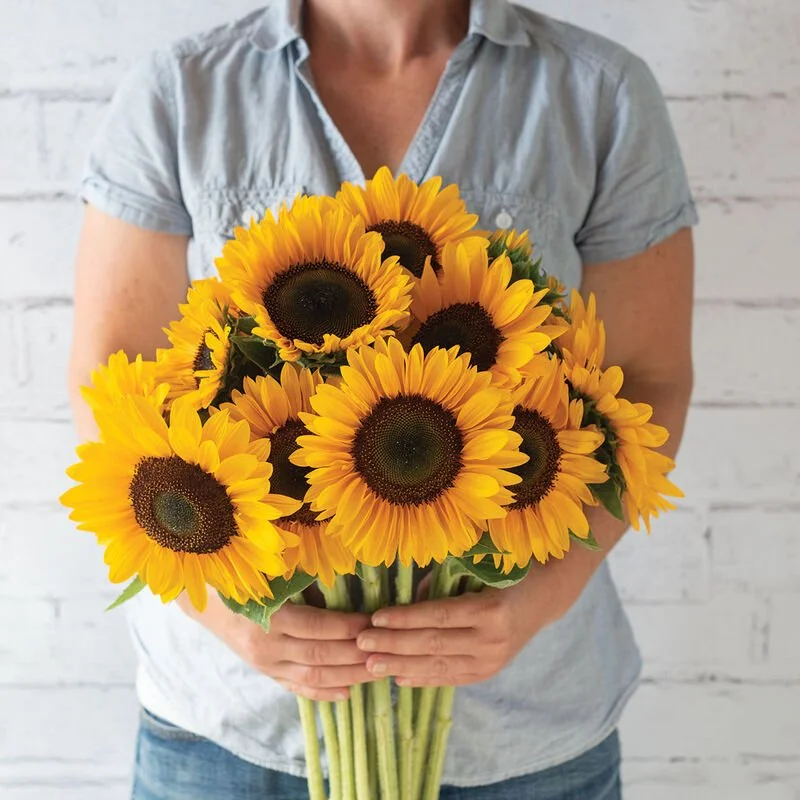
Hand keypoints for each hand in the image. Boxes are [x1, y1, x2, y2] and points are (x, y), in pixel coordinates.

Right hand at [178, 592, 373, 700]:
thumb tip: (345, 581)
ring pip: (313, 677)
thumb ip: (303, 580)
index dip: (348, 626)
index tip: (374, 621)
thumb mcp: (270, 573)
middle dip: (357, 655)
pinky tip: (347, 693)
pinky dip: (323, 693)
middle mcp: (267, 646)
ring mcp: (266, 665)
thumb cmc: (245, 578)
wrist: (207, 601)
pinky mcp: (266, 674)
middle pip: (320, 656)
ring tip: (377, 671)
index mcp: (269, 617)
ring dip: (348, 676)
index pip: (318, 627)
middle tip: (387, 649)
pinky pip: (297, 689)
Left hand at [355, 573, 564, 686]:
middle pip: (433, 644)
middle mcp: (492, 639)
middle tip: (361, 644)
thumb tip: (404, 599)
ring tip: (371, 665)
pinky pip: (450, 678)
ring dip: (401, 666)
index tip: (374, 618)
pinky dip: (423, 678)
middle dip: (393, 645)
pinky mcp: (488, 672)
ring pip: (439, 666)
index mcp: (490, 609)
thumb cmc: (506, 571)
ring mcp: (492, 660)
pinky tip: (399, 678)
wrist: (544, 596)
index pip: (438, 616)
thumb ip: (441, 584)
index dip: (404, 619)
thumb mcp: (478, 568)